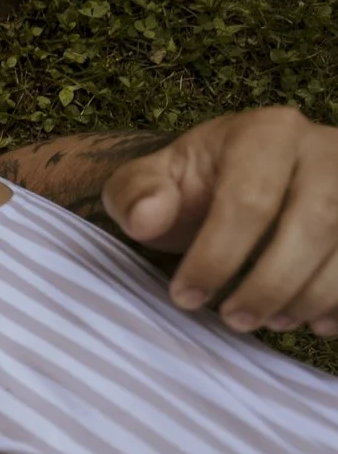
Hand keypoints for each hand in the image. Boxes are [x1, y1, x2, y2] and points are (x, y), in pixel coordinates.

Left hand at [106, 107, 337, 333]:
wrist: (234, 178)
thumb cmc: (192, 186)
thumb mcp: (148, 181)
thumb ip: (135, 194)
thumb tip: (145, 218)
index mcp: (266, 132)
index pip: (250, 199)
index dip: (218, 257)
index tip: (185, 297)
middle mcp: (324, 149)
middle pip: (316, 222)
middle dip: (271, 283)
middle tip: (234, 320)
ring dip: (312, 296)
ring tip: (268, 321)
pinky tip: (315, 320)